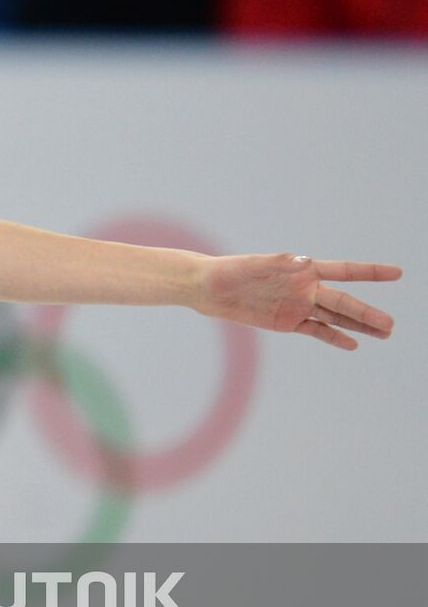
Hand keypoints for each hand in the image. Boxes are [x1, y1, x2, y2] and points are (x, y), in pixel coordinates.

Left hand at [191, 252, 400, 349]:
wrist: (208, 289)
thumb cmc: (229, 271)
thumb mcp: (251, 265)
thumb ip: (276, 264)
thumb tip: (303, 262)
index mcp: (302, 270)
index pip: (343, 271)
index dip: (370, 272)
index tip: (397, 273)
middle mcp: (305, 288)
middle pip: (343, 302)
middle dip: (366, 313)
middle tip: (391, 325)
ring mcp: (297, 306)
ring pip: (335, 318)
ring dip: (358, 326)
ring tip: (385, 333)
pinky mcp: (286, 322)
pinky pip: (315, 331)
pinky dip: (333, 338)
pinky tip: (353, 344)